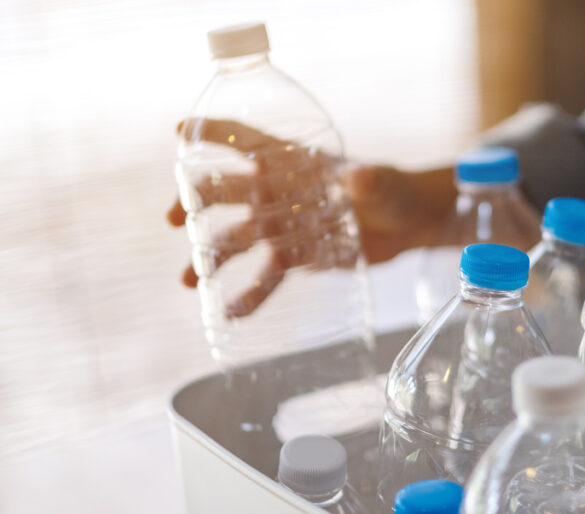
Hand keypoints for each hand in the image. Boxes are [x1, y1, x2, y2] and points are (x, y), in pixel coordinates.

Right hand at [168, 118, 455, 316]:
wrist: (410, 224)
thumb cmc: (395, 189)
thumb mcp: (383, 182)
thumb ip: (369, 181)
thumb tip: (358, 179)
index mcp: (295, 161)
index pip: (249, 139)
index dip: (215, 132)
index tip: (179, 129)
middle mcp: (280, 191)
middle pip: (228, 191)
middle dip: (196, 201)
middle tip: (175, 219)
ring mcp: (284, 225)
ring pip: (238, 239)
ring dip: (212, 257)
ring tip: (189, 280)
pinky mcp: (298, 255)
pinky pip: (268, 276)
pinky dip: (251, 295)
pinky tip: (231, 313)